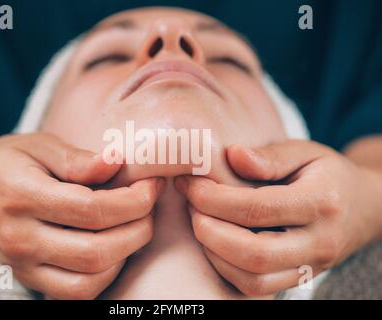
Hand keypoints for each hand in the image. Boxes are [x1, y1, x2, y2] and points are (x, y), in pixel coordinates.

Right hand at [0, 133, 163, 298]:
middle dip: (138, 230)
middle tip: (149, 205)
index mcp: (21, 196)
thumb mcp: (38, 145)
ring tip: (135, 226)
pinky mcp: (28, 279)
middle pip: (96, 251)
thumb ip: (78, 158)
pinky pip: (75, 293)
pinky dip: (104, 275)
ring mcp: (23, 265)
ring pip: (88, 281)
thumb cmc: (4, 164)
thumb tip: (117, 162)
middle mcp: (20, 238)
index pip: (93, 209)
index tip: (152, 185)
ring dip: (124, 256)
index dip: (134, 200)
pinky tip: (113, 248)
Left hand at [175, 139, 381, 296]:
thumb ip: (270, 156)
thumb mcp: (304, 151)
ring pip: (253, 279)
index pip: (257, 209)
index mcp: (322, 203)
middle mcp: (319, 242)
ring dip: (214, 253)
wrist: (362, 207)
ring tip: (200, 221)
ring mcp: (310, 267)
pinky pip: (256, 288)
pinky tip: (215, 241)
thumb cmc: (326, 173)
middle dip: (208, 230)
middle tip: (190, 204)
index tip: (190, 183)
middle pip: (254, 254)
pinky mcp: (299, 279)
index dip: (213, 198)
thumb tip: (231, 156)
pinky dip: (227, 268)